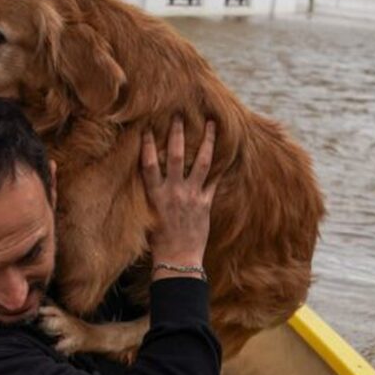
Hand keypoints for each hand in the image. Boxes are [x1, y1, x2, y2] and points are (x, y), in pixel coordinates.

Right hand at [140, 117, 219, 277]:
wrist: (177, 260)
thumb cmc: (159, 241)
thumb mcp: (148, 215)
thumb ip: (151, 195)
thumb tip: (149, 177)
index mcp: (155, 195)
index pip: (149, 164)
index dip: (148, 144)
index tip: (148, 127)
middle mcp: (173, 192)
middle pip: (176, 156)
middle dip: (178, 133)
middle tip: (180, 114)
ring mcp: (191, 196)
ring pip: (202, 163)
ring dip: (208, 141)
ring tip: (212, 123)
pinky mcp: (205, 204)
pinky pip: (215, 180)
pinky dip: (221, 166)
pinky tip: (227, 152)